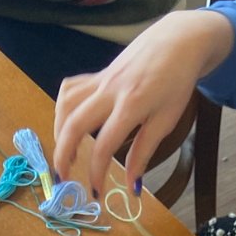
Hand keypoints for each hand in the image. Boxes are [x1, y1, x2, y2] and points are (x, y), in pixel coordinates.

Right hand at [53, 10, 233, 197]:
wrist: (177, 42)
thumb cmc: (176, 83)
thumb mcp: (166, 121)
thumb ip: (144, 152)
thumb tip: (131, 185)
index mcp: (130, 106)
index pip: (103, 146)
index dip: (96, 173)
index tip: (96, 193)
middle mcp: (109, 91)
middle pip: (73, 124)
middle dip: (62, 155)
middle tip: (62, 178)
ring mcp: (100, 80)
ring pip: (65, 105)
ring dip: (58, 131)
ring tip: (64, 154)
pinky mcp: (97, 74)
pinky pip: (71, 90)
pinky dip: (63, 109)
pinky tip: (68, 124)